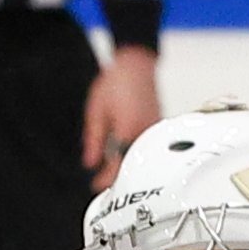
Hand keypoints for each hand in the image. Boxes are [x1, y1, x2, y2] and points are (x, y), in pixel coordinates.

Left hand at [82, 46, 161, 190]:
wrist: (136, 63)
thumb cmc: (117, 81)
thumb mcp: (96, 111)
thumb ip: (94, 140)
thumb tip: (90, 162)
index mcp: (127, 130)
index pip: (117, 164)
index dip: (105, 179)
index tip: (96, 185)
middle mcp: (144, 132)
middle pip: (132, 165)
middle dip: (117, 177)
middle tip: (102, 183)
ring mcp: (154, 130)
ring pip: (142, 158)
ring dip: (127, 166)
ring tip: (112, 172)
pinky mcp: (158, 125)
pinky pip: (148, 147)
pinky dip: (136, 154)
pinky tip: (127, 156)